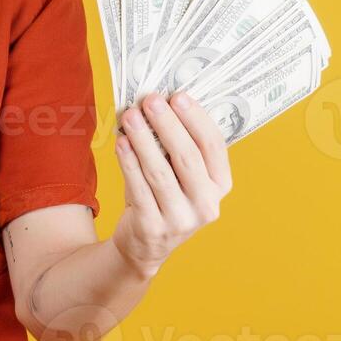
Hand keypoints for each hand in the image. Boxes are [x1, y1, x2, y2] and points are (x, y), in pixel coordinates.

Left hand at [110, 91, 232, 279]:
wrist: (144, 244)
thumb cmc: (163, 197)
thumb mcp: (180, 175)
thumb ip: (176, 145)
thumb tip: (158, 103)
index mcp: (220, 185)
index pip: (214, 146)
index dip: (196, 119)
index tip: (178, 96)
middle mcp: (206, 204)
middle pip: (187, 157)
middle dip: (167, 124)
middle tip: (150, 100)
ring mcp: (181, 219)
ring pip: (160, 172)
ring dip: (143, 139)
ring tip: (130, 115)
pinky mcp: (153, 227)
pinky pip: (138, 188)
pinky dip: (128, 162)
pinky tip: (120, 142)